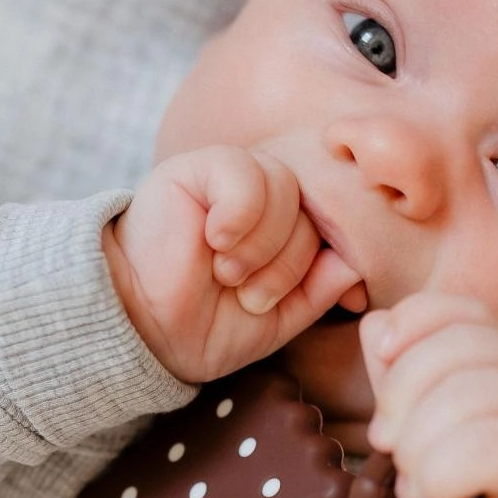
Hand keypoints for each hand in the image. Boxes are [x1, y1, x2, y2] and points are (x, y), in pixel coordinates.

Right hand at [105, 146, 365, 382]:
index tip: (272, 302)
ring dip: (261, 244)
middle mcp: (264, 198)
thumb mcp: (278, 319)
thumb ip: (320, 289)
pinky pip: (246, 172)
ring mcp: (233, 178)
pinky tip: (213, 240)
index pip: (332, 227)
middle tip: (243, 292)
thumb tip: (354, 261)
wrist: (143, 331)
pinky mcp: (200, 167)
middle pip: (312, 210)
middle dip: (285, 264)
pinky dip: (239, 214)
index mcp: (285, 228)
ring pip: (286, 189)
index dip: (313, 266)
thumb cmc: (206, 326)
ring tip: (225, 272)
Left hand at [360, 292, 497, 497]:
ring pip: (471, 395)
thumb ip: (398, 379)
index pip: (462, 309)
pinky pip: (488, 446)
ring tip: (420, 483)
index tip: (380, 357)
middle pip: (459, 346)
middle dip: (403, 396)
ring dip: (421, 447)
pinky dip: (445, 476)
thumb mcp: (414, 432)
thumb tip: (376, 326)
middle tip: (391, 448)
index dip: (413, 322)